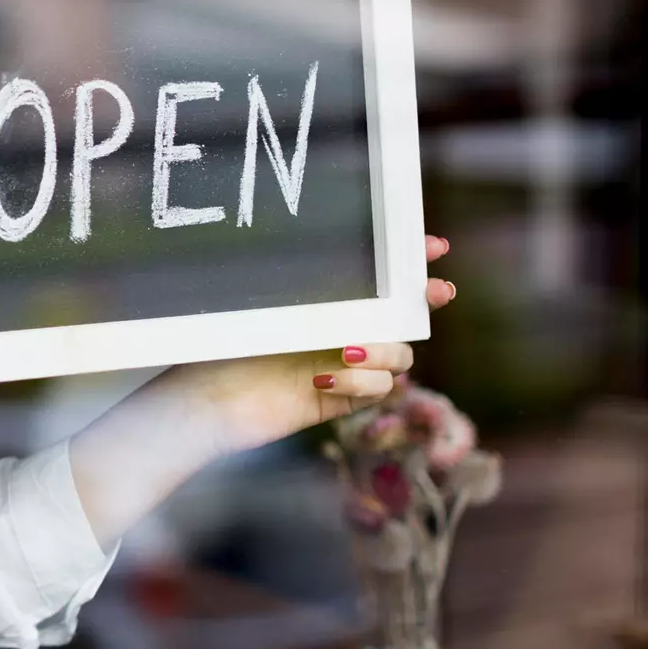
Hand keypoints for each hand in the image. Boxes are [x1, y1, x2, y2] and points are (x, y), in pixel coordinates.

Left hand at [171, 234, 457, 456]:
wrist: (210, 402)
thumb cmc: (229, 345)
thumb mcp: (269, 304)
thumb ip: (312, 287)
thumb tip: (347, 249)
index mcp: (323, 301)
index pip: (377, 278)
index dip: (410, 262)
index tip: (434, 246)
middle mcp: (341, 330)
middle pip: (403, 315)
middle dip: (425, 299)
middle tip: (438, 291)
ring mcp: (346, 365)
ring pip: (400, 354)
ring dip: (385, 349)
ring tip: (347, 351)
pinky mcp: (344, 397)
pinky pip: (382, 388)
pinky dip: (365, 382)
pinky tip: (326, 378)